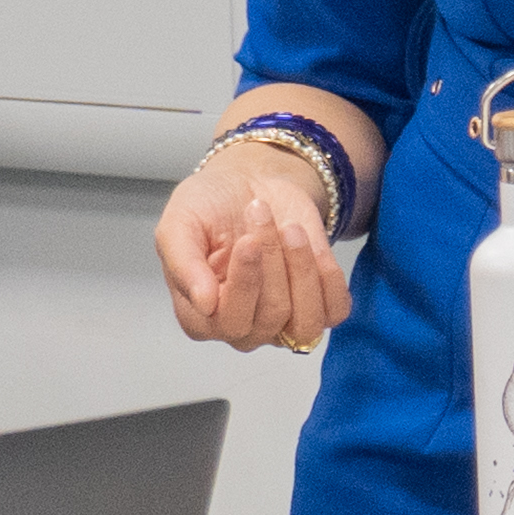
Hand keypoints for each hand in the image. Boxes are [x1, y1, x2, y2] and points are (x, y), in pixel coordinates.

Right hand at [157, 144, 348, 350]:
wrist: (247, 186)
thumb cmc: (208, 207)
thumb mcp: (179, 223)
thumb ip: (183, 263)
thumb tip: (204, 303)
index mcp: (200, 317)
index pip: (228, 322)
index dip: (245, 282)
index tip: (248, 240)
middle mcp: (241, 328)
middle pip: (271, 316)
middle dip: (272, 258)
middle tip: (261, 213)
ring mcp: (280, 322)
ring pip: (306, 323)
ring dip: (303, 269)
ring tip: (290, 228)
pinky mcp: (315, 306)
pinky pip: (334, 312)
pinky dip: (329, 278)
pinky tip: (311, 246)